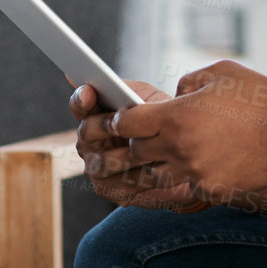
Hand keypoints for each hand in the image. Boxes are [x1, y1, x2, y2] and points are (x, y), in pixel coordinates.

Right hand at [68, 79, 200, 209]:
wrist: (186, 159)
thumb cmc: (163, 123)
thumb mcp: (148, 100)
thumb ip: (126, 89)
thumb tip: (88, 75)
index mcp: (94, 117)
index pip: (80, 106)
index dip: (81, 99)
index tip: (89, 92)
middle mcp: (89, 144)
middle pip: (85, 132)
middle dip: (104, 126)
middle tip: (120, 122)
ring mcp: (97, 169)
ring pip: (101, 162)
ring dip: (125, 154)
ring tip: (146, 147)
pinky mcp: (111, 192)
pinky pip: (120, 185)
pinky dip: (138, 176)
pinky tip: (155, 169)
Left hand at [90, 61, 266, 207]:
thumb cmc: (258, 96)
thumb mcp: (219, 73)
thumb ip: (187, 83)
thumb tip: (174, 97)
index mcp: (175, 116)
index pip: (126, 123)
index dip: (123, 119)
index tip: (129, 118)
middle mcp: (179, 148)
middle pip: (137, 151)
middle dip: (139, 142)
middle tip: (149, 136)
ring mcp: (195, 174)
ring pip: (157, 175)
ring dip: (160, 163)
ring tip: (176, 151)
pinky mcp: (212, 192)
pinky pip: (188, 187)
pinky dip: (191, 177)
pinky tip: (207, 162)